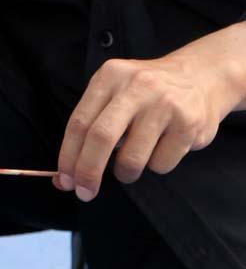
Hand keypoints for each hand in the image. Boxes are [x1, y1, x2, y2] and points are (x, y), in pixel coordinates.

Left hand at [57, 25, 245, 200]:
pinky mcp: (189, 122)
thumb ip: (88, 129)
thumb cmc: (145, 95)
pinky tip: (163, 147)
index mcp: (109, 77)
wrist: (203, 76)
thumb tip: (64, 178)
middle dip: (88, 172)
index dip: (68, 157)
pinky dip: (155, 166)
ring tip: (131, 164)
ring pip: (131, 158)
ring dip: (125, 173)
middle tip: (85, 192)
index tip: (65, 181)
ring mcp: (165, 103)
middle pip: (100, 138)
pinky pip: (161, 164)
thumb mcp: (113, 94)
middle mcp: (136, 86)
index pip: (79, 123)